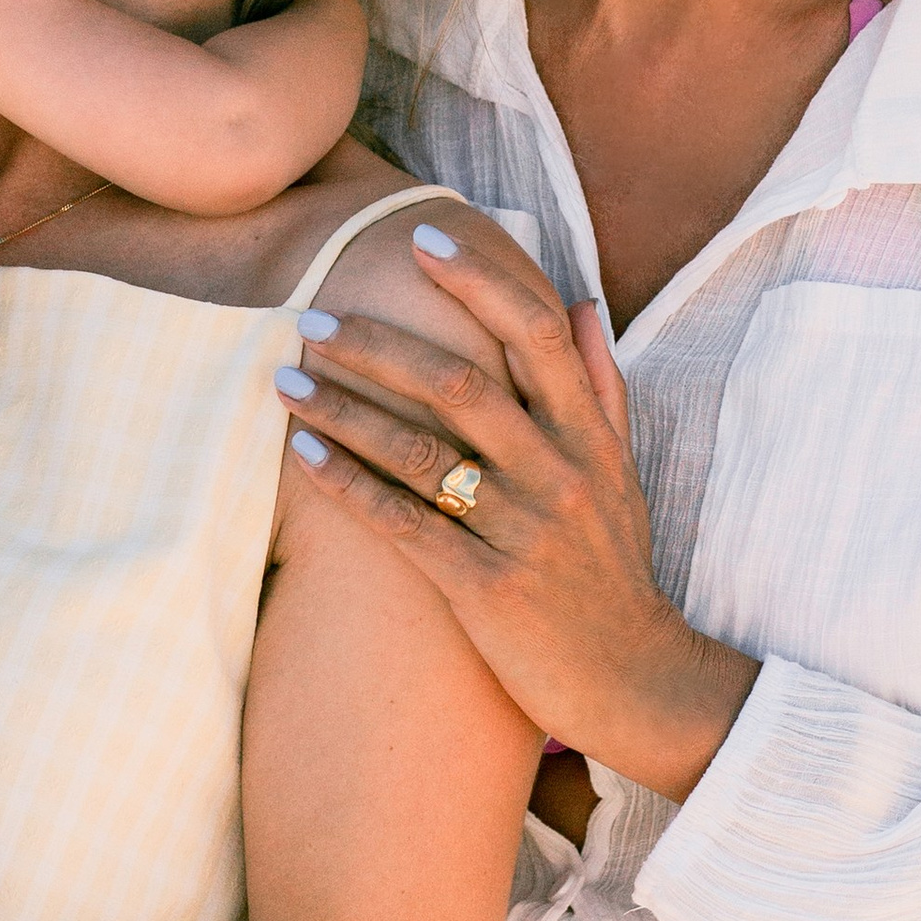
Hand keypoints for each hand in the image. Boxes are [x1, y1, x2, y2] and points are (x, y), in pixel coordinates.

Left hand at [277, 222, 756, 800]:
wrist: (637, 681)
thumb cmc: (616, 572)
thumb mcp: (623, 474)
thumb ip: (602, 386)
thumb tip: (582, 301)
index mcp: (591, 436)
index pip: (537, 332)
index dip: (480, 278)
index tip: (422, 239)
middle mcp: (560, 473)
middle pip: (462, 380)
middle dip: (378, 342)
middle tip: (312, 316)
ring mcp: (523, 531)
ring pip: (422, 449)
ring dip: (344, 408)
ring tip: (283, 380)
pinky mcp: (487, 589)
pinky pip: (404, 524)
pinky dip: (348, 484)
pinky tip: (303, 453)